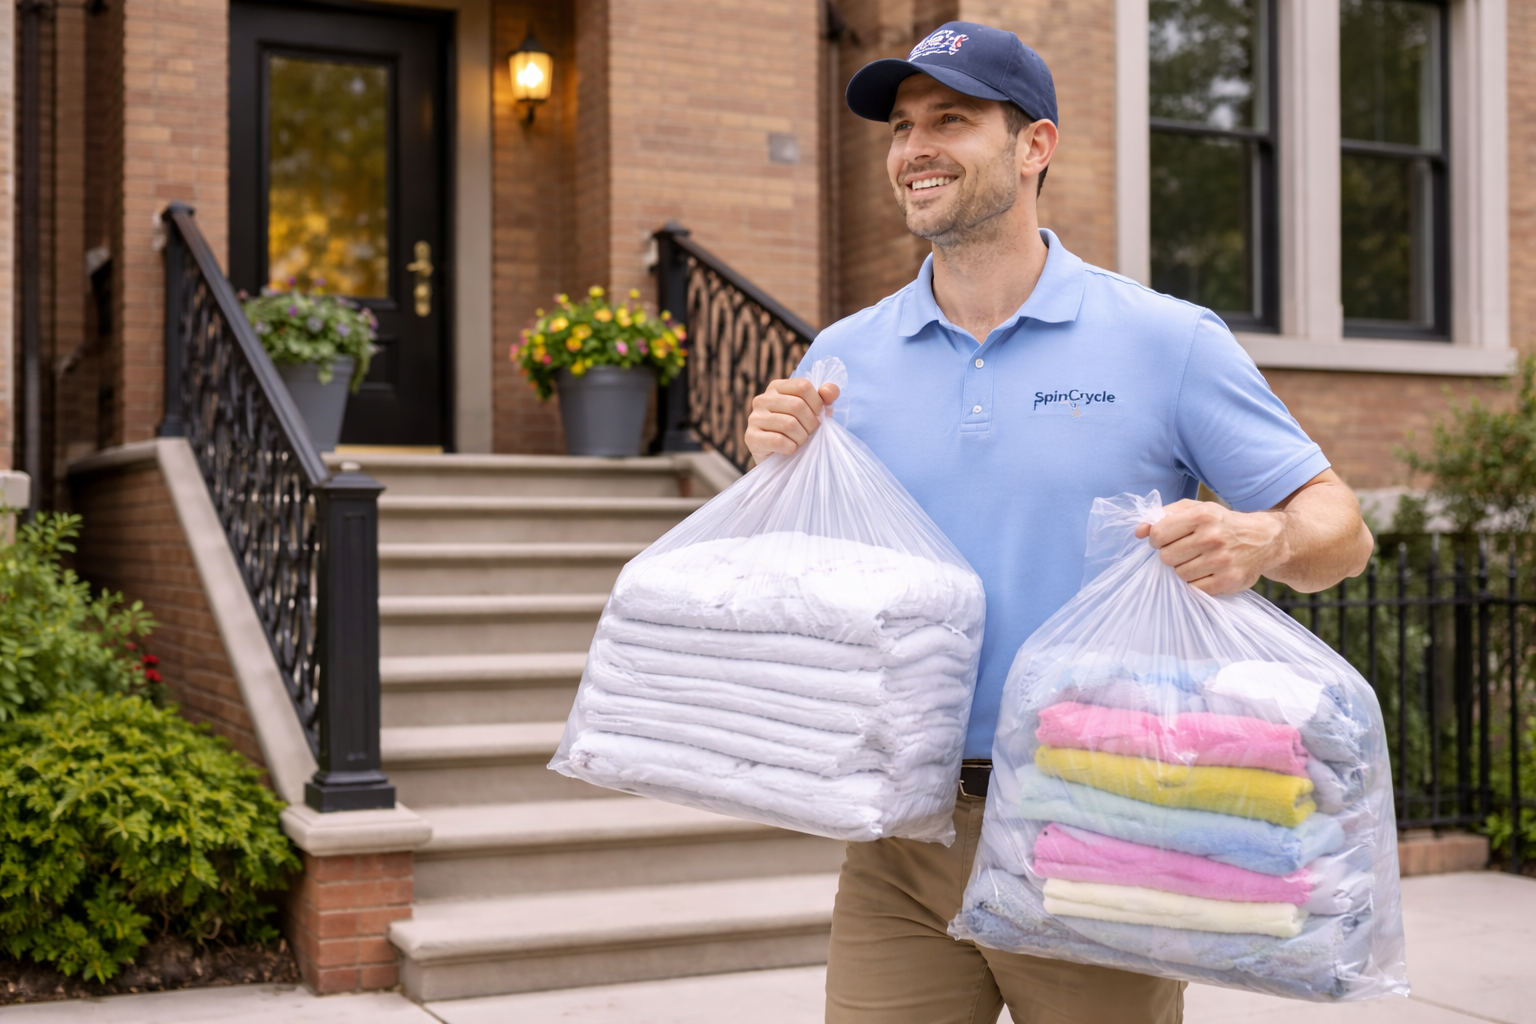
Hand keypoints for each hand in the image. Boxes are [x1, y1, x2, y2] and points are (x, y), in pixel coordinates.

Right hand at [744, 378, 840, 463]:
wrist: (780, 460)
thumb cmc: (799, 431)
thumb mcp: (814, 412)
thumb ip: (825, 398)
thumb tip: (828, 390)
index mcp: (776, 387)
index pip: (802, 386)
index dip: (817, 404)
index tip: (818, 417)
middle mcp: (762, 399)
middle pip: (797, 405)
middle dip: (811, 424)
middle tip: (810, 433)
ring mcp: (754, 418)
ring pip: (789, 424)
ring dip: (801, 437)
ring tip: (800, 441)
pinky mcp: (751, 437)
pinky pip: (778, 441)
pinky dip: (791, 448)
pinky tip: (790, 449)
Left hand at [1135, 499, 1287, 595]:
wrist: (1264, 539)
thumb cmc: (1221, 523)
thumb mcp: (1195, 509)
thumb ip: (1163, 516)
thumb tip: (1138, 531)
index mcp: (1202, 515)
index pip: (1159, 534)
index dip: (1156, 540)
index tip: (1165, 540)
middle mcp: (1212, 537)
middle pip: (1167, 557)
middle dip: (1170, 555)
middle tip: (1184, 551)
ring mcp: (1222, 560)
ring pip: (1179, 574)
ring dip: (1183, 570)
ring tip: (1197, 561)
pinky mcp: (1228, 580)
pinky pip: (1195, 588)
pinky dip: (1196, 582)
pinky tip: (1206, 571)